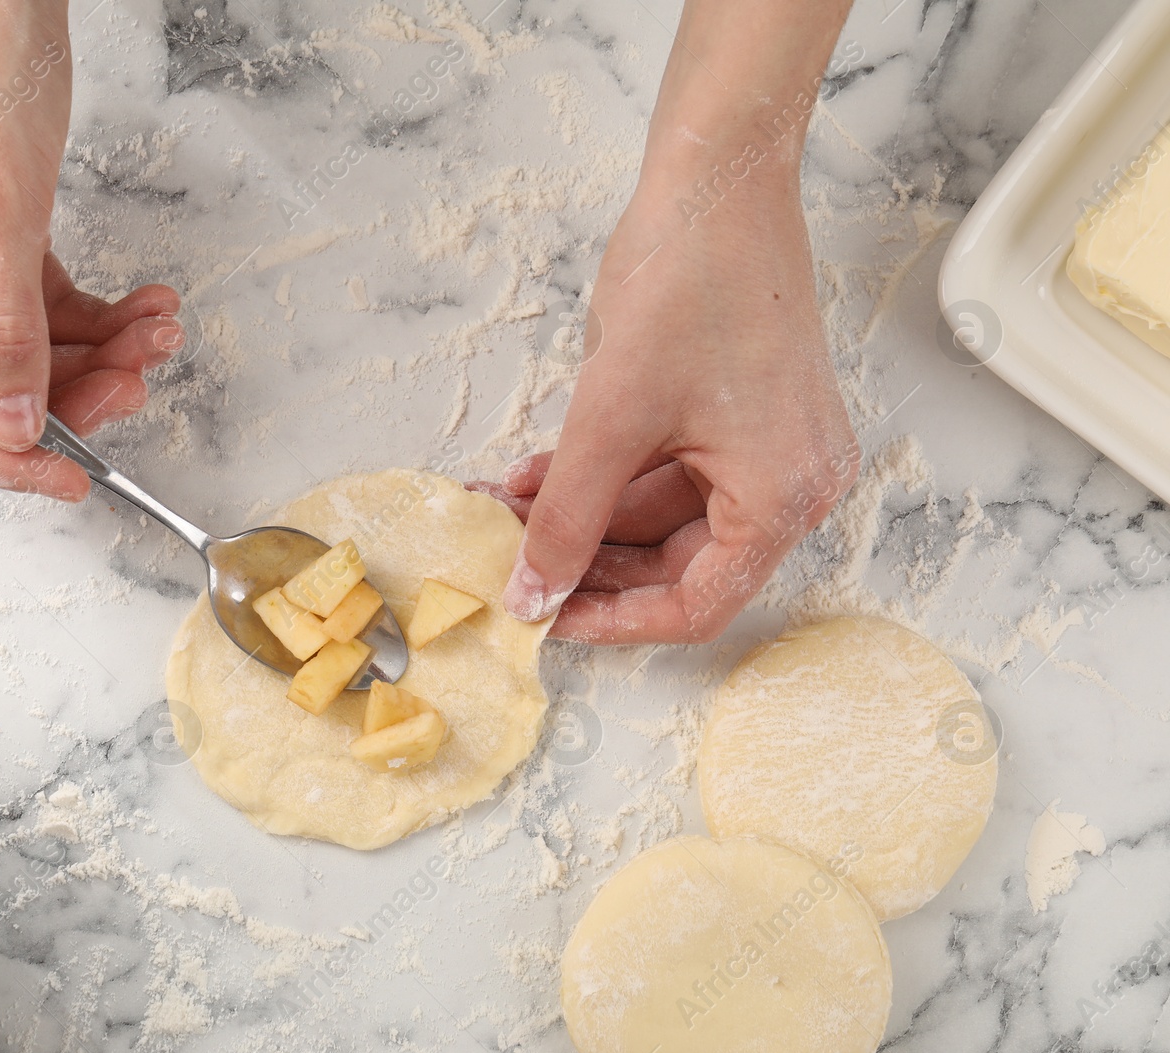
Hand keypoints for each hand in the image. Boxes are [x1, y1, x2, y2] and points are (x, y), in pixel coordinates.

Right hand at [0, 0, 181, 500]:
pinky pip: (42, 303)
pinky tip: (146, 304)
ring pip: (23, 346)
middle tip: (138, 383)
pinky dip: (97, 312)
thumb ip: (5, 327)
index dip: (0, 453)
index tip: (71, 477)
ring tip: (156, 332)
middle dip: (70, 391)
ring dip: (97, 351)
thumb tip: (17, 424)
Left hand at [475, 164, 858, 643]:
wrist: (717, 181)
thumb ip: (568, 517)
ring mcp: (769, 450)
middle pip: (681, 566)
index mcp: (783, 497)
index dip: (615, 623)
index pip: (699, 603)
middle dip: (588, 561)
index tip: (545, 618)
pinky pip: (668, 473)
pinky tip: (539, 473)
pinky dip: (605, 477)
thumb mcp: (612, 415)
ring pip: (663, 518)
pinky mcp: (742, 418)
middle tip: (513, 557)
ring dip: (585, 516)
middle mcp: (792, 485)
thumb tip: (532, 594)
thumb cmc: (690, 281)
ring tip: (507, 503)